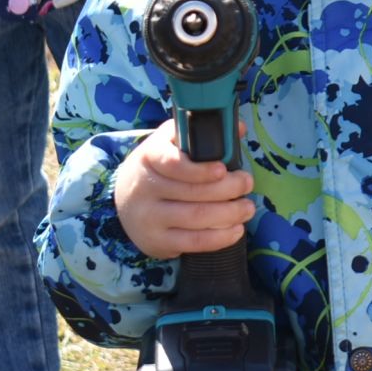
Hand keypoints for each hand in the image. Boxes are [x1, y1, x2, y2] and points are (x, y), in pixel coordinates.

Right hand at [114, 119, 255, 259]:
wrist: (123, 200)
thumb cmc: (157, 167)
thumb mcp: (171, 142)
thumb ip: (200, 134)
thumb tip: (238, 128)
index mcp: (149, 157)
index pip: (173, 164)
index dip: (200, 169)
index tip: (223, 169)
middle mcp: (145, 188)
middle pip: (193, 192)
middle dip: (228, 189)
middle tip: (247, 183)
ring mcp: (149, 217)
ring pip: (196, 217)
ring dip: (230, 213)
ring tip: (248, 208)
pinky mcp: (157, 241)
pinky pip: (193, 242)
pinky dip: (220, 238)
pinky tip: (236, 229)